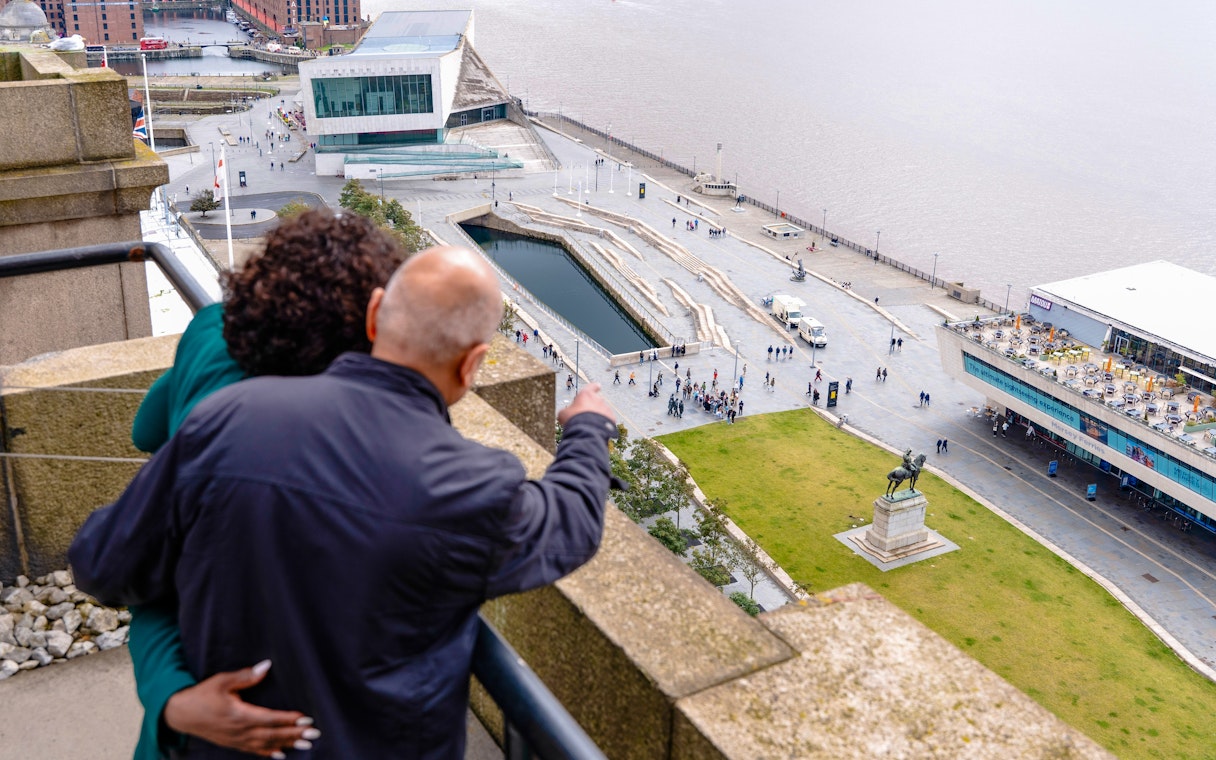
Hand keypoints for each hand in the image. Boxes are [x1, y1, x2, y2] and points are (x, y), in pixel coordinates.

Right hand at [163, 660, 319, 758]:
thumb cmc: (202, 694)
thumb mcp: (222, 681)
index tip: (306, 719)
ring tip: (306, 745)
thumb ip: (245, 675)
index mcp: (238, 715)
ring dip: (287, 744)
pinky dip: (269, 753)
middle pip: (272, 734)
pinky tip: (282, 755)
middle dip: (295, 735)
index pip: (269, 719)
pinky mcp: (232, 743)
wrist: (180, 714)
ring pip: (266, 744)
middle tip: (315, 734)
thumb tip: (266, 666)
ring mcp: (236, 740)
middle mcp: (239, 731)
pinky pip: (254, 751)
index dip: (288, 720)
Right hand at [559, 383, 614, 426]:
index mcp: (586, 394)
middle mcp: (598, 399)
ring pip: (602, 411)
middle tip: (584, 417)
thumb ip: (567, 410)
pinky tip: (596, 429)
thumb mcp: (563, 414)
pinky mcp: (612, 418)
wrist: (587, 432)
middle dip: (592, 407)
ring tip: (589, 426)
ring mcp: (606, 408)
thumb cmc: (574, 420)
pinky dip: (603, 423)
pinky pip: (607, 419)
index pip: (591, 387)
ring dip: (597, 416)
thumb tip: (566, 413)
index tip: (597, 386)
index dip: (593, 387)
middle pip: (596, 401)